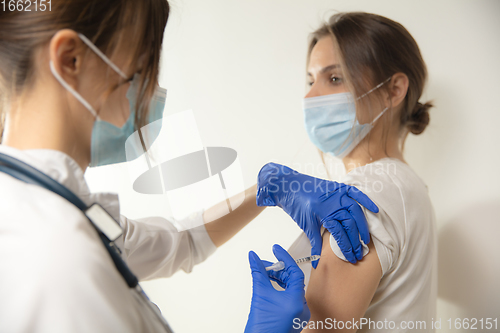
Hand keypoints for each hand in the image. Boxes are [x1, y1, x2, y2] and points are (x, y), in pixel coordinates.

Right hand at [245, 244, 309, 332]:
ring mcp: (298, 314)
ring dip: (278, 279)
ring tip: (265, 273)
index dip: (284, 258)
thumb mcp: (260, 295)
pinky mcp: (293, 318)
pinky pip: (289, 297)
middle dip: (278, 270)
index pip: (294, 272)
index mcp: (297, 300)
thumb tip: (254, 258)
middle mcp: (301, 307)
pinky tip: (270, 285)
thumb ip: (258, 273)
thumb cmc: (263, 329)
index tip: (276, 250)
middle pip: (292, 280)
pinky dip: (279, 289)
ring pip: (291, 288)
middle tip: (264, 263)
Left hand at [256, 163, 378, 264]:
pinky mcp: (338, 187)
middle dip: (356, 240)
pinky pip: (355, 193)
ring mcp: (337, 193)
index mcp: (325, 212)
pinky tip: (374, 210)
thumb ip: (315, 243)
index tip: (350, 257)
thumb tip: (316, 261)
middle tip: (359, 252)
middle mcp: (334, 202)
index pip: (340, 233)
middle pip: (351, 224)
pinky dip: (366, 201)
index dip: (346, 247)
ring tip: (366, 239)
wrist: (287, 185)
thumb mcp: (306, 225)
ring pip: (356, 211)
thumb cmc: (295, 204)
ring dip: (363, 226)